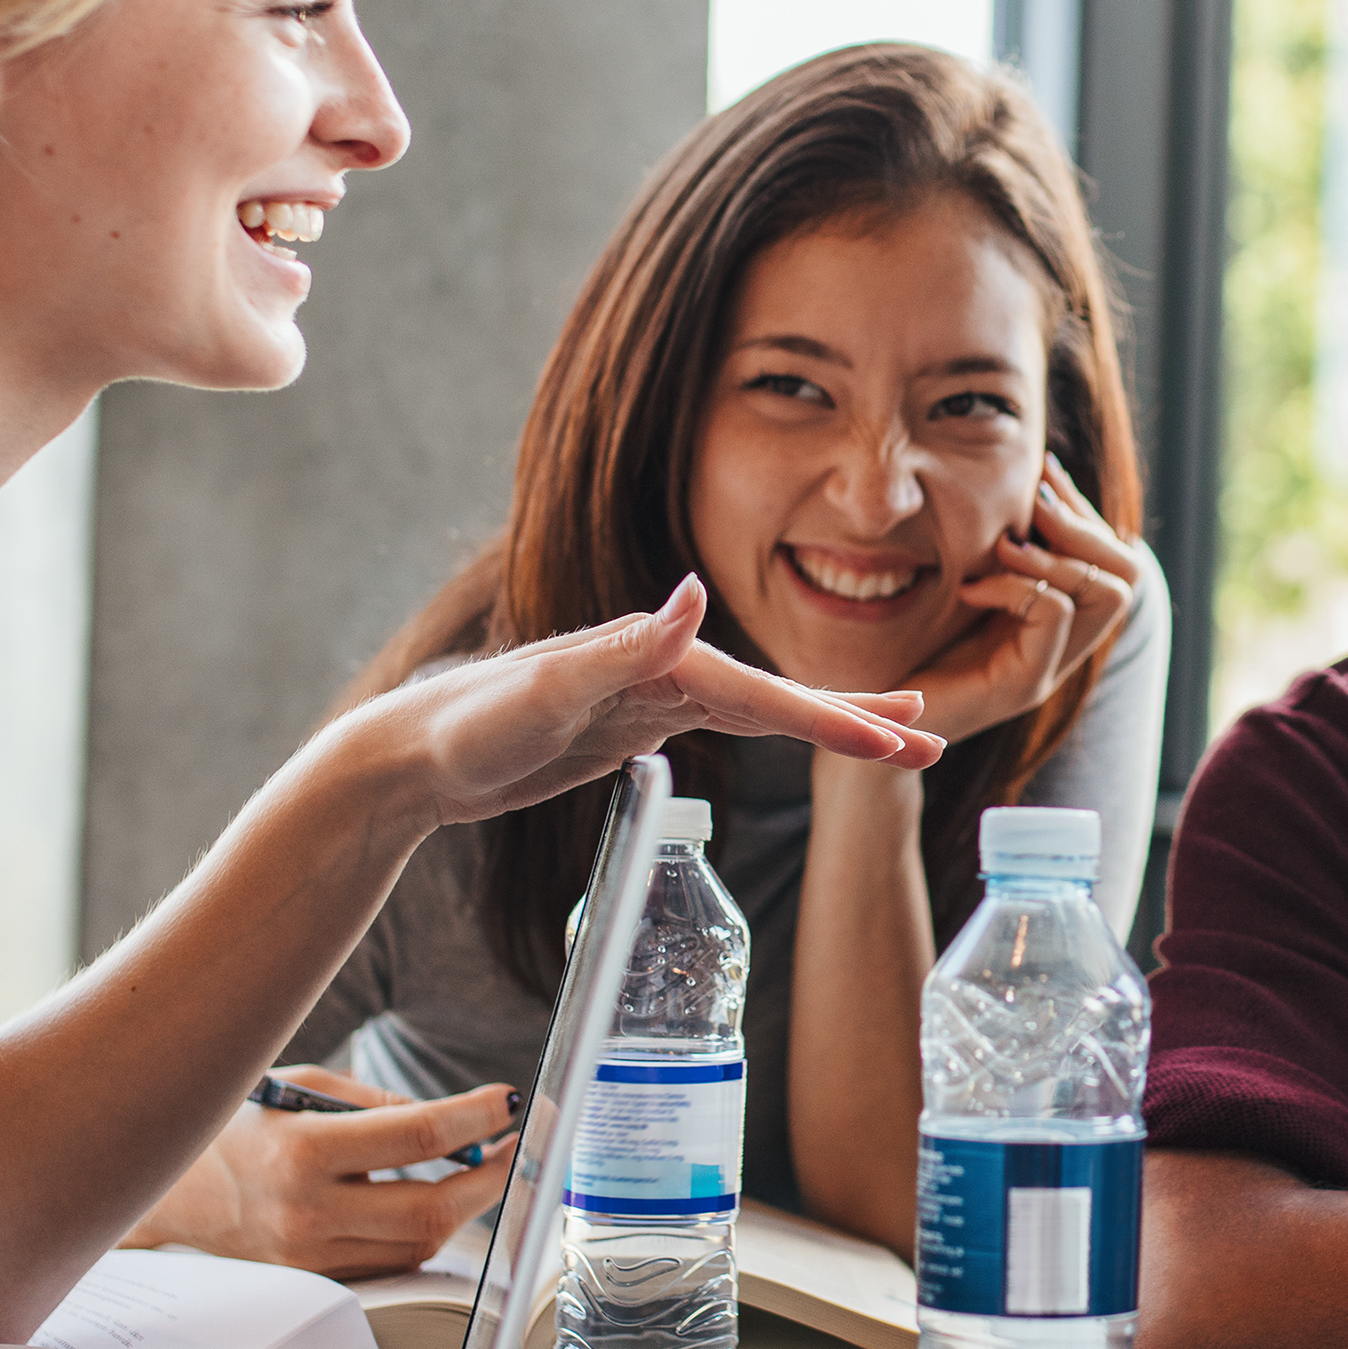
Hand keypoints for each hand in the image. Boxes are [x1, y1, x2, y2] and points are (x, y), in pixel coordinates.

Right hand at [126, 1067, 515, 1279]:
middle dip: (490, 1177)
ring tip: (481, 1168)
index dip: (478, 1118)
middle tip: (515, 1146)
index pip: (418, 1136)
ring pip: (420, 1243)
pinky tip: (434, 1202)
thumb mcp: (300, 1088)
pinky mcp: (316, 1279)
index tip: (509, 1102)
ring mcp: (312, 1255)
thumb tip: (451, 1120)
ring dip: (464, 1207)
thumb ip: (376, 1102)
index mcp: (303, 1151)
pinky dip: (425, 1234)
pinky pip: (393, 1263)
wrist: (171, 1190)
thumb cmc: (238, 1125)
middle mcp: (309, 1212)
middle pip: (433, 1207)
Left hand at [374, 577, 942, 829]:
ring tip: (895, 737)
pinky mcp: (633, 727)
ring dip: (828, 724)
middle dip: (857, 718)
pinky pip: (727, 729)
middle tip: (934, 738)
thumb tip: (697, 595)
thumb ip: (625, 647)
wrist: (413, 753)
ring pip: (761, 713)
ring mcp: (652, 698)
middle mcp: (664, 668)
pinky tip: (800, 733)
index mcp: (657, 658)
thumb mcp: (545, 690)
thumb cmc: (468, 722)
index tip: (899, 738)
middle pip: (779, 698)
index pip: (764, 694)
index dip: (834, 718)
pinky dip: (776, 732)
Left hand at [897, 454, 1136, 743]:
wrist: (874, 720)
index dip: (1083, 510)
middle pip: (1128, 575)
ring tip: (1005, 546)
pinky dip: (1016, 585)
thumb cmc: (905, 649)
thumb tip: (1022, 479)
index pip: (1112, 558)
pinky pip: (1053, 614)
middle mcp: (1064, 648)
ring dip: (1058, 555)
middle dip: (1085, 527)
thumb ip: (992, 548)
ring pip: (1108, 594)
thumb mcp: (957, 583)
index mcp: (1054, 623)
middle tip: (1032, 508)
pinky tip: (971, 588)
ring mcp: (1048, 670)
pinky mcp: (1022, 685)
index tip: (1042, 475)